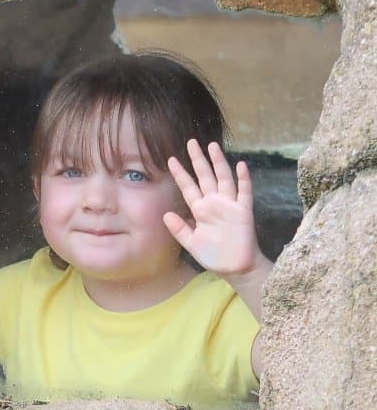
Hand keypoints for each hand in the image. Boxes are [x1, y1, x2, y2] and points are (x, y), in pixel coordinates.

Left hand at [163, 140, 267, 277]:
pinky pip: (244, 192)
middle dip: (198, 159)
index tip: (171, 159)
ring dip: (218, 162)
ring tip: (212, 146)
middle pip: (205, 176)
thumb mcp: (191, 243)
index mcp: (200, 210)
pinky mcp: (243, 211)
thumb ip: (179, 230)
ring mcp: (229, 205)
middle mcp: (214, 203)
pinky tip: (241, 165)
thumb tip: (165, 215)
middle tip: (191, 142)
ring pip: (223, 178)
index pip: (188, 187)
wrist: (235, 268)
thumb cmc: (213, 256)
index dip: (180, 173)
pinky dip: (243, 179)